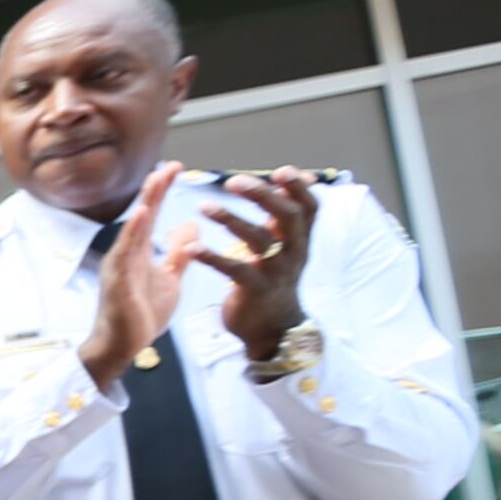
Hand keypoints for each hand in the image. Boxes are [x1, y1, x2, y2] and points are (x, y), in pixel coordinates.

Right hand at [80, 163, 193, 387]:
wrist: (122, 346)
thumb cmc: (140, 314)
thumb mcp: (170, 279)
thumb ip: (179, 253)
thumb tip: (191, 226)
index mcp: (138, 252)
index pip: (152, 214)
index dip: (162, 190)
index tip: (175, 167)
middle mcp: (126, 253)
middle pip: (141, 215)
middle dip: (154, 189)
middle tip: (169, 165)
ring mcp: (119, 266)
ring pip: (133, 229)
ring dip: (145, 204)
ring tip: (156, 181)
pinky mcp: (118, 281)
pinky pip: (125, 253)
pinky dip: (132, 232)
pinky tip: (142, 214)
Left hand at [199, 168, 318, 360]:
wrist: (274, 328)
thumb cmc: (276, 278)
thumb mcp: (289, 244)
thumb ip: (286, 213)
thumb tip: (296, 175)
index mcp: (300, 238)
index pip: (309, 207)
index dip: (299, 188)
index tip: (282, 171)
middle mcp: (293, 252)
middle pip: (286, 216)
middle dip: (263, 196)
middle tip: (232, 181)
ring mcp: (275, 271)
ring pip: (258, 240)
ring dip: (231, 220)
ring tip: (204, 207)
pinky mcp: (254, 290)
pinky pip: (235, 270)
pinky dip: (213, 258)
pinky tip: (192, 249)